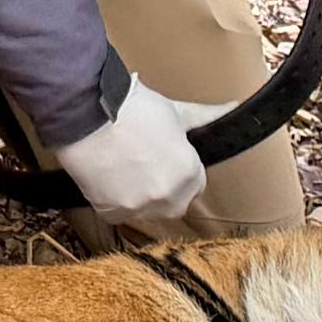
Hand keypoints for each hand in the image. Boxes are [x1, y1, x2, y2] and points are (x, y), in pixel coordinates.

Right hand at [55, 79, 207, 230]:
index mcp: (189, 173)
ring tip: (125, 168)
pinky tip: (109, 178)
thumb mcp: (175, 112)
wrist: (88, 114)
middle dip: (165, 188)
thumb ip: (206, 117)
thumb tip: (232, 107)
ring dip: (141, 197)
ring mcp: (140, 208)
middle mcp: (169, 196)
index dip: (181, 170)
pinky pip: (120, 214)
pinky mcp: (112, 212)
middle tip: (145, 163)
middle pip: (174, 203)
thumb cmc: (132, 108)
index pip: (195, 185)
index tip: (165, 158)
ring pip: (148, 211)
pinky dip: (115, 202)